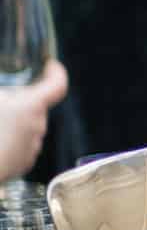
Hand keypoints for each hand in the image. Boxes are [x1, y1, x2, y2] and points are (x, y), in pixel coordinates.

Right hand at [0, 61, 67, 179]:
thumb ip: (3, 92)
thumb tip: (4, 92)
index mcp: (30, 106)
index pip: (57, 85)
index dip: (56, 73)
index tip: (51, 66)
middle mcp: (37, 126)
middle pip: (36, 106)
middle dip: (21, 100)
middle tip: (3, 98)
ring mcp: (31, 147)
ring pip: (27, 126)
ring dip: (14, 121)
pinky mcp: (22, 164)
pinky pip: (20, 145)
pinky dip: (9, 140)